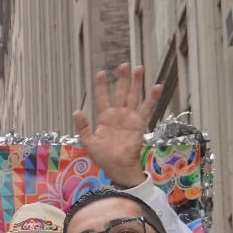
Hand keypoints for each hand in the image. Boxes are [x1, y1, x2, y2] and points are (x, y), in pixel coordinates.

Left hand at [74, 63, 161, 187]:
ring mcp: (129, 117)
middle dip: (122, 79)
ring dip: (136, 83)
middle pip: (120, 92)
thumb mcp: (88, 142)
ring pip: (133, 96)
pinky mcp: (139, 123)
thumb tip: (76, 111)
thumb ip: (83, 126)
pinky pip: (147, 108)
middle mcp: (117, 114)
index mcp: (104, 118)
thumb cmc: (103, 157)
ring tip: (138, 68)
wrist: (118, 167)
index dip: (101, 86)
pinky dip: (152, 97)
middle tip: (124, 65)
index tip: (101, 73)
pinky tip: (156, 86)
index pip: (102, 98)